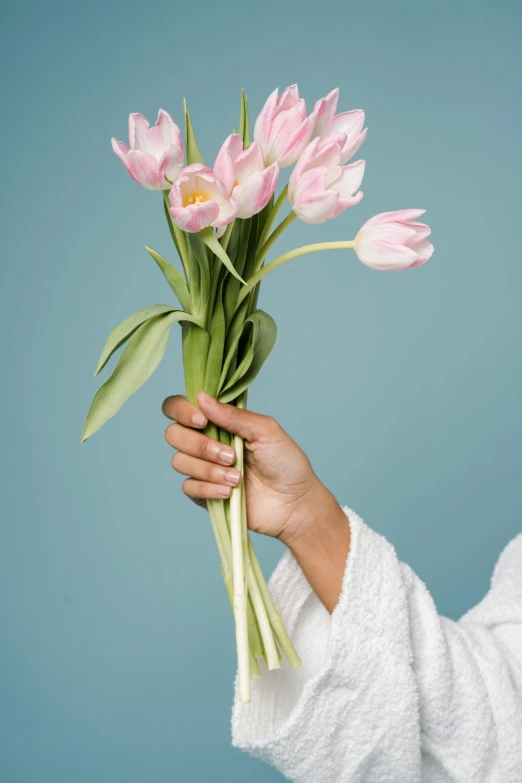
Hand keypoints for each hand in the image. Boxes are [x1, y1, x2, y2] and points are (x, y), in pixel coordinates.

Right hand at [162, 390, 350, 611]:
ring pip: (179, 462)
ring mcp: (203, 468)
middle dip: (200, 445)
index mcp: (217, 421)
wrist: (294, 503)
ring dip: (209, 469)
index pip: (178, 407)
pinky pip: (188, 487)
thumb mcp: (265, 431)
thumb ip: (233, 415)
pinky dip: (209, 488)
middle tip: (230, 456)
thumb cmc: (285, 462)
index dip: (182, 411)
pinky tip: (229, 492)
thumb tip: (200, 396)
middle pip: (173, 434)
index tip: (202, 421)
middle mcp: (205, 442)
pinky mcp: (203, 493)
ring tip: (237, 478)